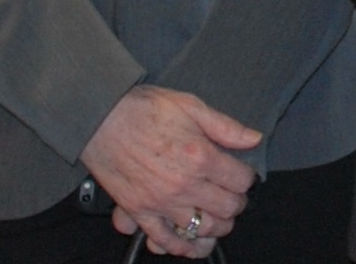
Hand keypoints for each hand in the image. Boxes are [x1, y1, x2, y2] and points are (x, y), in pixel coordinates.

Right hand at [81, 85, 258, 257]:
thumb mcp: (192, 106)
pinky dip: (182, 247)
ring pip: (202, 228)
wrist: (101, 119)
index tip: (243, 175)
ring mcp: (161, 202)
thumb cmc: (144, 109)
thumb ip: (226, 127)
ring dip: (217, 227)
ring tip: (220, 218)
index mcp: (201, 157)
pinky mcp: (139, 212)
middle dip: (237, 204)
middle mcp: (184, 185)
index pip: (241, 181)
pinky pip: (165, 240)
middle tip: (234, 196)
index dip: (248, 178)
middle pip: (227, 208)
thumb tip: (254, 139)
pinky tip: (194, 245)